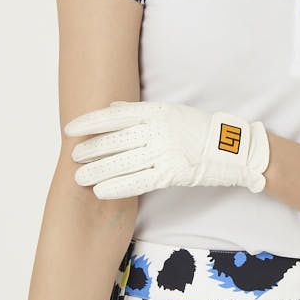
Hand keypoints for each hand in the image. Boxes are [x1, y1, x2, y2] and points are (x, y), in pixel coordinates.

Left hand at [63, 100, 270, 198]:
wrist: (229, 146)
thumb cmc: (197, 129)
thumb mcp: (170, 111)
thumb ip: (141, 111)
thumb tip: (111, 107)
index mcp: (157, 111)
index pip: (115, 115)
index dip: (90, 123)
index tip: (71, 129)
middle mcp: (159, 129)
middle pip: (116, 140)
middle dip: (90, 149)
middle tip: (72, 156)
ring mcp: (165, 151)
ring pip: (123, 162)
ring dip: (98, 170)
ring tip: (79, 177)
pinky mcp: (172, 172)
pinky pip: (139, 181)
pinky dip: (117, 186)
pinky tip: (100, 191)